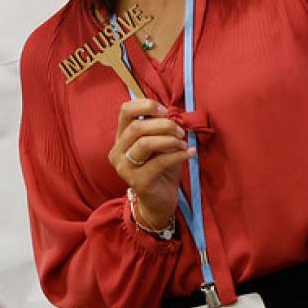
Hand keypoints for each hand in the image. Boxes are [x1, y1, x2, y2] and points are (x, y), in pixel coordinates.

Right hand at [108, 99, 191, 230]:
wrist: (160, 201)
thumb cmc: (161, 169)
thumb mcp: (160, 144)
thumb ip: (161, 128)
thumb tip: (173, 114)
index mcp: (120, 138)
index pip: (125, 111)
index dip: (146, 105)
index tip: (166, 111)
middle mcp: (117, 152)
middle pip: (137, 127)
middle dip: (164, 125)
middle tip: (181, 131)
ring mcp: (124, 168)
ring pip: (145, 143)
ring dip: (169, 140)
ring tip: (183, 144)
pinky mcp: (137, 181)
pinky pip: (158, 162)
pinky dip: (177, 155)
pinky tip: (189, 153)